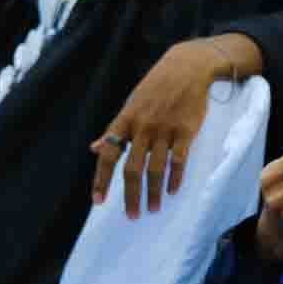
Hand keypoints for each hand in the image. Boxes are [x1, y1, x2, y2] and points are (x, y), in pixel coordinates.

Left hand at [91, 40, 226, 217]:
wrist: (187, 68)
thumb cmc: (156, 87)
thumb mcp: (131, 104)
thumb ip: (114, 129)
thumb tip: (95, 147)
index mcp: (125, 120)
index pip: (108, 154)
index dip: (101, 179)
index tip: (99, 201)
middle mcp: (142, 127)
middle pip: (132, 168)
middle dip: (131, 196)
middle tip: (131, 215)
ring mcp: (165, 130)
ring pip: (155, 169)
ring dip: (153, 193)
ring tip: (153, 209)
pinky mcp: (185, 131)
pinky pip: (178, 160)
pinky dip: (175, 178)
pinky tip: (173, 191)